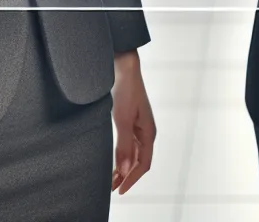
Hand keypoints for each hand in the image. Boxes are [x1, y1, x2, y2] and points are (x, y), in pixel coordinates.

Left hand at [110, 50, 154, 193]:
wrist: (123, 66)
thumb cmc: (125, 90)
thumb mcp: (122, 119)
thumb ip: (123, 146)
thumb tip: (124, 171)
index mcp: (148, 133)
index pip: (143, 164)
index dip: (131, 179)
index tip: (119, 191)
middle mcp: (146, 132)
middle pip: (138, 161)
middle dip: (126, 177)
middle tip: (111, 189)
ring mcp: (138, 127)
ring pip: (132, 154)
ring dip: (122, 167)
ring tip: (109, 179)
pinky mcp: (130, 121)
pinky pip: (128, 145)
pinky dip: (120, 156)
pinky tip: (111, 161)